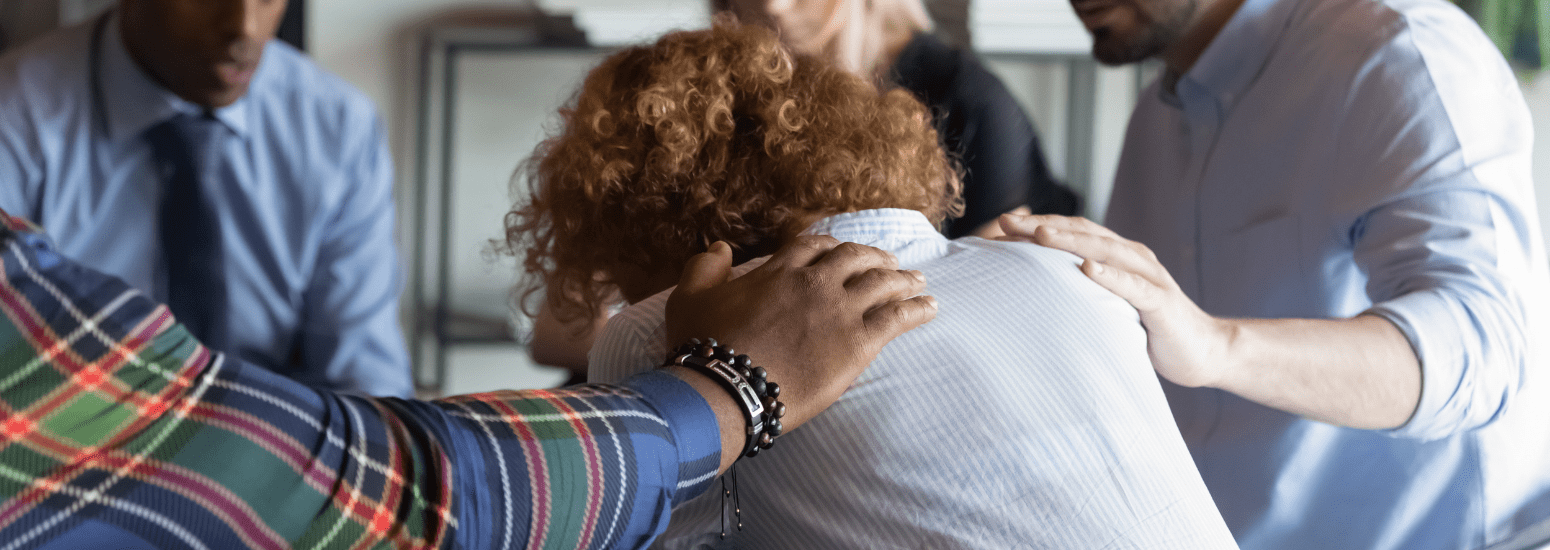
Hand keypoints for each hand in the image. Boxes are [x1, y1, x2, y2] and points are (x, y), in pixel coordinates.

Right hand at [666, 237, 935, 430]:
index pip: (815, 246)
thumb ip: (705, 268)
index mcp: (779, 270)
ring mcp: (840, 310)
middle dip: (876, 257)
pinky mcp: (859, 342)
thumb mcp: (689, 298)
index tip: (841, 252)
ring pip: (883, 283)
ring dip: (904, 279)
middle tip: (890, 263)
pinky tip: (931, 307)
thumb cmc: (704, 346)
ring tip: (919, 281)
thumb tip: (720, 248)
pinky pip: (898, 317)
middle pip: (856, 258)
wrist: (727, 387)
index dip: (832, 247)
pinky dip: (918, 308)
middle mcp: (815, 282)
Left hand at [998, 214, 1233, 387]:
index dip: (1037, 226)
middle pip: (1083, 233)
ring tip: (1039, 235)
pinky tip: (1088, 268)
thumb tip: (1036, 293)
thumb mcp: (1110, 306)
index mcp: (1117, 256)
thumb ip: (1084, 292)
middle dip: (1043, 226)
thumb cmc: (1151, 330)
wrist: (1203, 352)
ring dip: (1071, 241)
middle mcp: (1133, 257)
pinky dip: (1110, 275)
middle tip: (1005, 221)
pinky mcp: (1161, 302)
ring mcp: (1149, 276)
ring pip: (1106, 251)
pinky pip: (1133, 286)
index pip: (1072, 231)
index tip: (1000, 225)